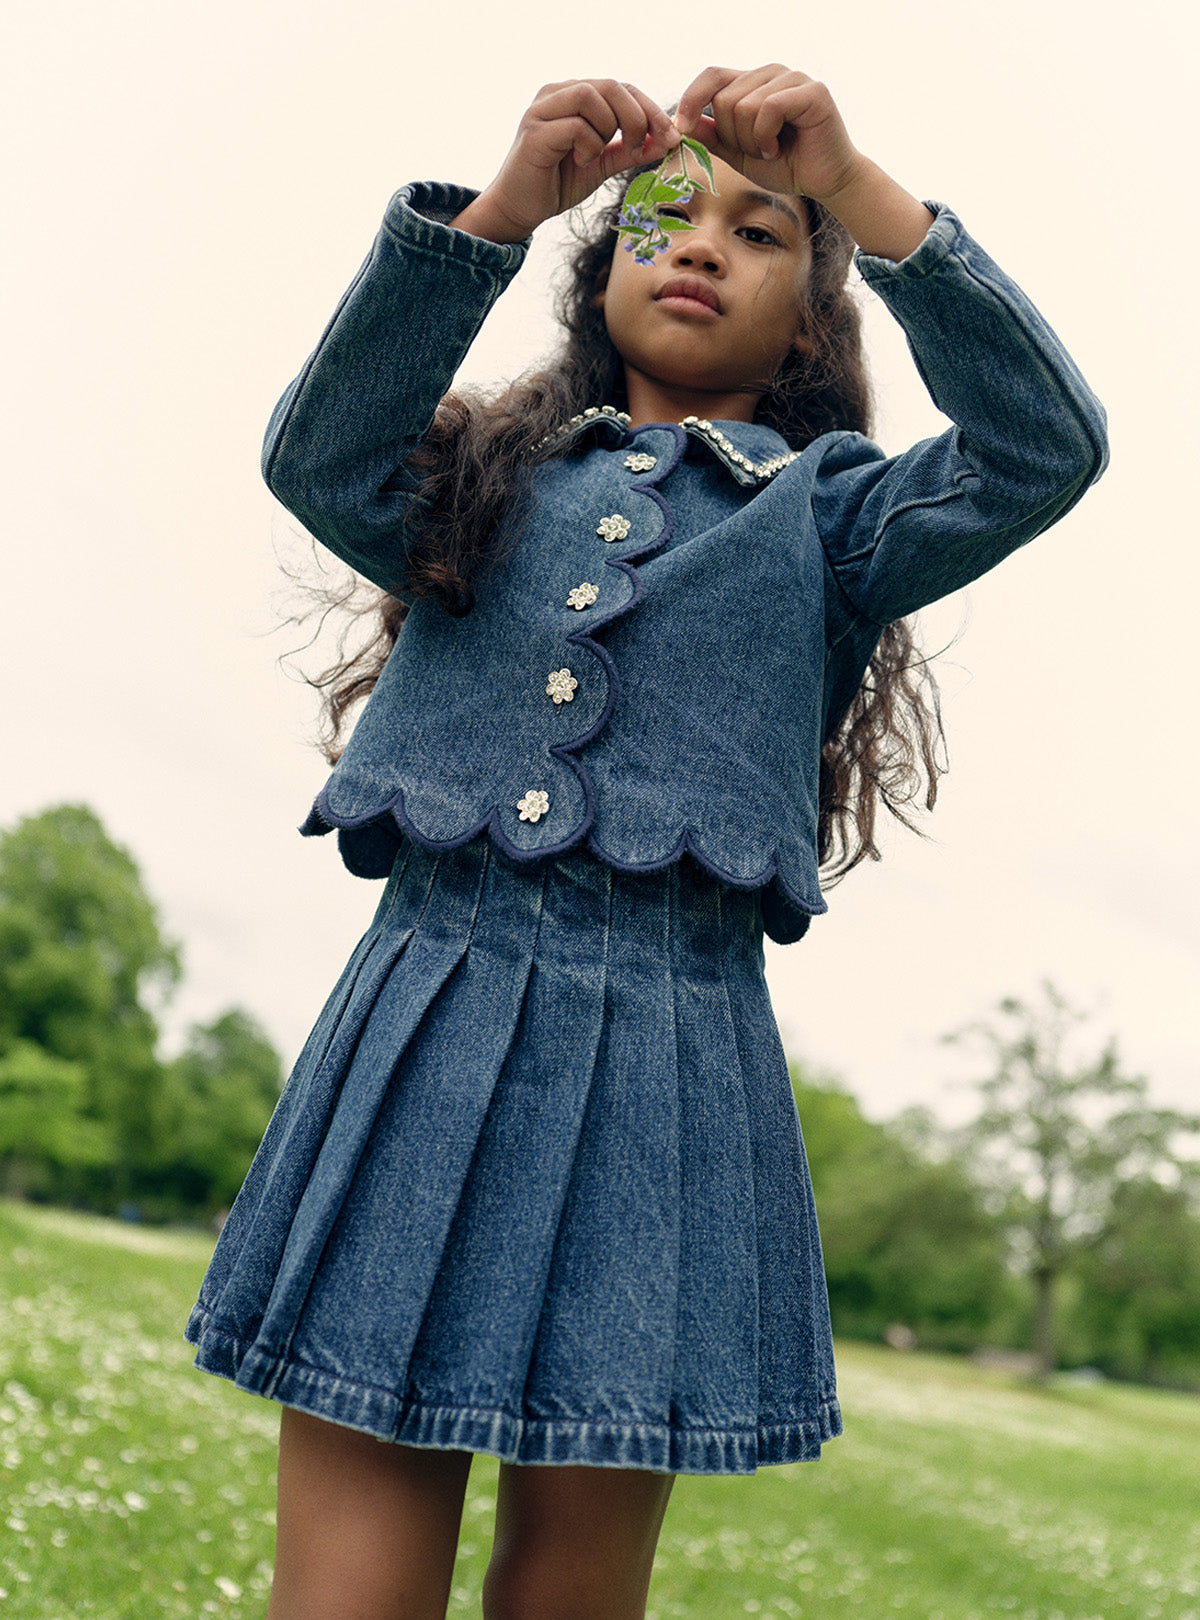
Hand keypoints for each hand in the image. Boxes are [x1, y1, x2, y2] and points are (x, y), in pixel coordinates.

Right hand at [453, 80, 678, 243]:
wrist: (518, 209)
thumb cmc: (557, 183)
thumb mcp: (602, 164)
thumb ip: (630, 150)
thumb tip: (668, 141)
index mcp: (573, 95)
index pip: (621, 87)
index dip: (650, 109)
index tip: (672, 137)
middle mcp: (556, 93)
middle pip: (611, 85)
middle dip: (637, 117)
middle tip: (639, 149)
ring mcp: (542, 108)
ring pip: (593, 96)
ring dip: (608, 129)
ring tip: (596, 156)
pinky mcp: (535, 130)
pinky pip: (577, 125)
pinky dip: (589, 145)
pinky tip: (579, 162)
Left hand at [676, 64, 933, 259]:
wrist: (825, 182)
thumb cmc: (786, 166)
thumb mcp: (738, 154)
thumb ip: (713, 136)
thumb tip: (680, 123)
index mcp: (753, 82)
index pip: (713, 75)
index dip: (691, 99)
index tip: (680, 127)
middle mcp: (772, 73)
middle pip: (724, 98)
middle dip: (732, 136)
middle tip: (757, 151)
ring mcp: (792, 78)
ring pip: (743, 105)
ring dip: (751, 140)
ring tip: (771, 149)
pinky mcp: (812, 90)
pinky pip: (768, 108)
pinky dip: (766, 136)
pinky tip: (779, 147)